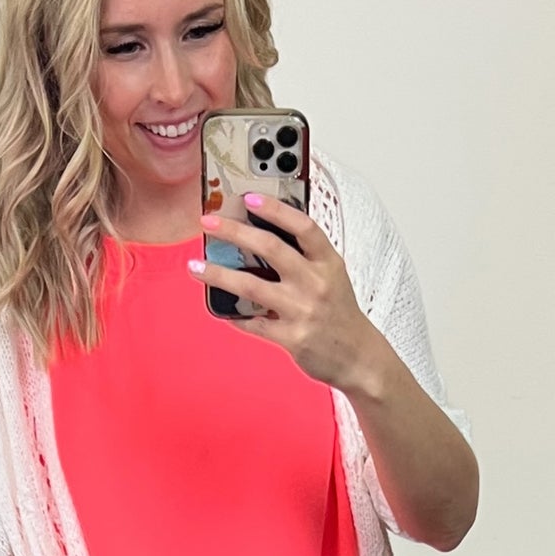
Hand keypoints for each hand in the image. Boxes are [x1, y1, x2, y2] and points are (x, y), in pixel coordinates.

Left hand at [192, 192, 381, 391]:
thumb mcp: (332, 277)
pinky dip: (233, 315)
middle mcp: (316, 283)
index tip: (249, 198)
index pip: (302, 226)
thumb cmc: (340, 313)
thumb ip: (304, 258)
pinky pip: (253, 323)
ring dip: (218, 274)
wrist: (359, 357)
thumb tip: (261, 238)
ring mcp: (303, 311)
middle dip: (234, 232)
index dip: (276, 209)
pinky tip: (219, 308)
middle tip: (208, 223)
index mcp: (328, 262)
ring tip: (196, 266)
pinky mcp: (292, 338)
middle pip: (270, 248)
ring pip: (252, 286)